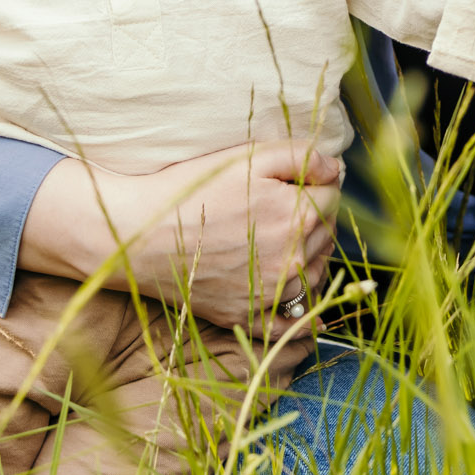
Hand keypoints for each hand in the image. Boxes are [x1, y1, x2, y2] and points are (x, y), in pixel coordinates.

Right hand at [25, 140, 342, 334]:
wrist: (139, 235)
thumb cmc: (192, 190)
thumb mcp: (249, 157)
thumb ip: (302, 156)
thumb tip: (335, 168)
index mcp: (299, 217)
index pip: (333, 196)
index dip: (316, 182)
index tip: (295, 179)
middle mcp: (294, 260)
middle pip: (327, 233)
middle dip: (314, 215)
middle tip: (282, 203)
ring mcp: (273, 292)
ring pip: (315, 271)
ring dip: (309, 253)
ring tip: (280, 237)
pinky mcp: (249, 314)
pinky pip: (291, 317)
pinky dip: (301, 308)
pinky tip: (302, 302)